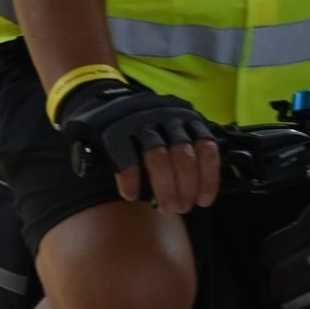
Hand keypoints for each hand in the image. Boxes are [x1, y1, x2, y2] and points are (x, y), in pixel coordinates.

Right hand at [57, 79, 219, 211]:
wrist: (100, 100)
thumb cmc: (143, 126)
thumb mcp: (171, 129)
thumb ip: (187, 151)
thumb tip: (201, 189)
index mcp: (184, 117)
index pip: (206, 147)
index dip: (208, 178)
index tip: (203, 201)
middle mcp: (165, 116)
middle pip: (184, 157)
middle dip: (185, 188)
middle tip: (180, 208)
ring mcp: (139, 121)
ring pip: (159, 158)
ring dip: (166, 188)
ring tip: (164, 207)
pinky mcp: (115, 130)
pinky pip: (127, 159)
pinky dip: (131, 181)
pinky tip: (131, 194)